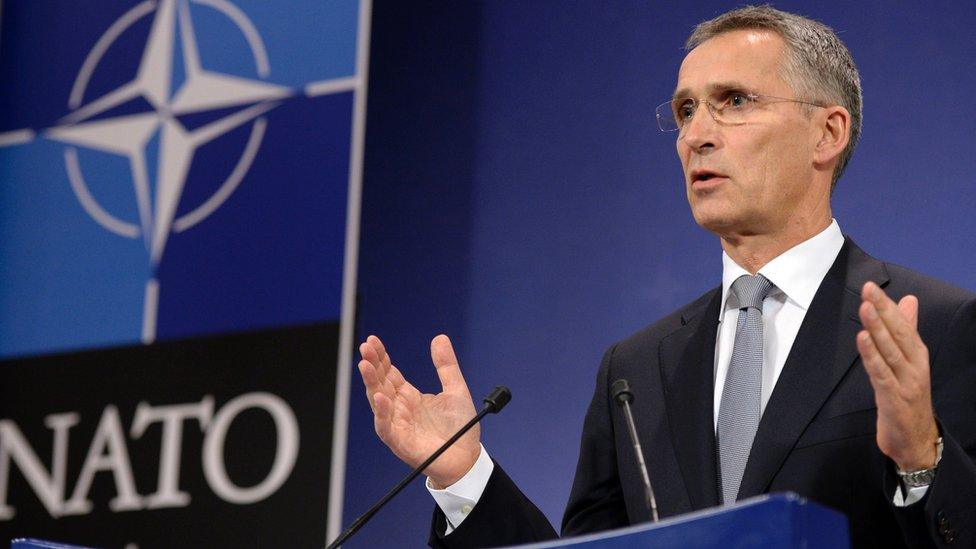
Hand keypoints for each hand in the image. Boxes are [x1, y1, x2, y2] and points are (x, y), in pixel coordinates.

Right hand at [358, 334, 480, 487]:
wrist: (468, 458)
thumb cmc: (460, 429)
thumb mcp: (456, 389)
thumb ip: (446, 365)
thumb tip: (439, 338)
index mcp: (409, 397)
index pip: (389, 373)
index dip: (381, 357)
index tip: (373, 340)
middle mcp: (399, 409)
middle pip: (380, 383)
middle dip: (372, 365)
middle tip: (366, 346)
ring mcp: (398, 425)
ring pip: (378, 402)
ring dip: (371, 383)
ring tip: (365, 365)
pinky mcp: (401, 442)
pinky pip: (386, 427)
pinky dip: (382, 413)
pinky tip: (381, 397)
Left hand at [856, 281, 939, 470]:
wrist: (916, 441)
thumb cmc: (909, 397)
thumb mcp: (909, 361)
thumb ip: (907, 331)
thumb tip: (909, 300)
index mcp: (917, 356)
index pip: (903, 326)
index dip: (888, 306)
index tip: (872, 287)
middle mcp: (914, 366)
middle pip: (898, 334)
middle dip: (883, 310)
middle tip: (869, 289)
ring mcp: (905, 382)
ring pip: (890, 351)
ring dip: (877, 328)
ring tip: (865, 307)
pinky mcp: (893, 398)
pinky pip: (881, 374)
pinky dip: (871, 356)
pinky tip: (862, 340)